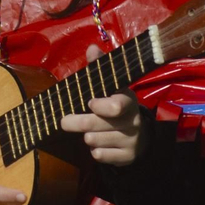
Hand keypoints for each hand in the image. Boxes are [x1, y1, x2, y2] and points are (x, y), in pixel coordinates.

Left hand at [59, 45, 144, 166]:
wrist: (140, 136)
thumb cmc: (118, 106)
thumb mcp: (112, 87)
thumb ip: (100, 67)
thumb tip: (92, 47)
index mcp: (128, 101)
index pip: (117, 105)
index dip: (101, 105)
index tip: (89, 103)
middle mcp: (132, 121)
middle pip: (96, 124)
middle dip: (77, 122)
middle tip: (64, 121)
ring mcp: (131, 140)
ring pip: (95, 140)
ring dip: (87, 137)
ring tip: (88, 132)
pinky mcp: (127, 157)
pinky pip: (101, 156)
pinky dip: (95, 151)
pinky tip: (98, 145)